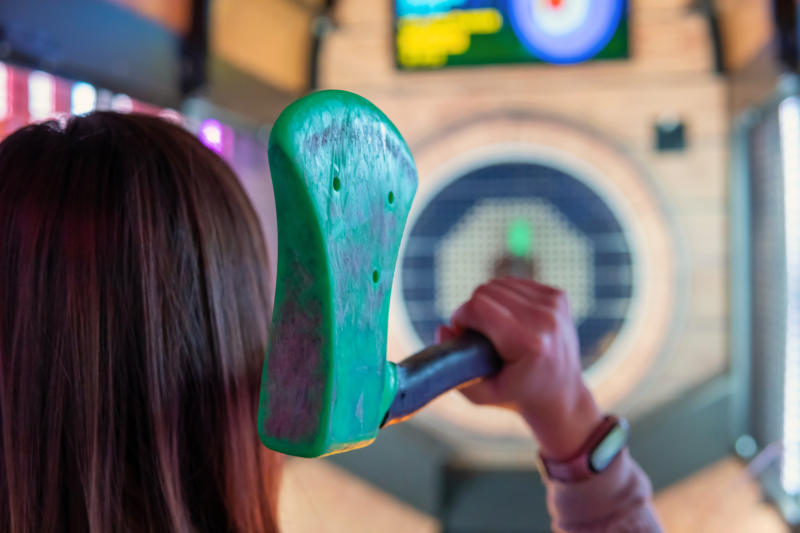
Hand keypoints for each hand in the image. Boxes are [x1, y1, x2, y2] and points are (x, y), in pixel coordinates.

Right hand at [437, 277, 603, 460]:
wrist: (562, 393)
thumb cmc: (516, 394)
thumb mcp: (480, 392)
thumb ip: (453, 365)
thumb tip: (442, 329)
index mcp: (528, 343)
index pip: (478, 307)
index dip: (460, 317)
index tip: (462, 335)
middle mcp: (545, 319)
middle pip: (486, 291)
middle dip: (473, 310)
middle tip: (477, 334)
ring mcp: (555, 305)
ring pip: (499, 283)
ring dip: (489, 302)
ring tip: (494, 328)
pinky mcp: (559, 296)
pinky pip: (515, 283)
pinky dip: (506, 298)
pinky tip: (511, 319)